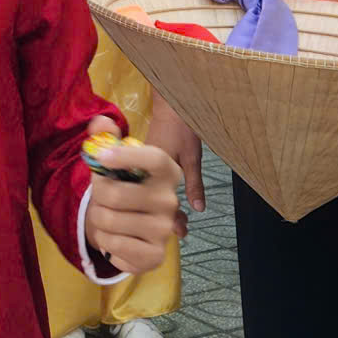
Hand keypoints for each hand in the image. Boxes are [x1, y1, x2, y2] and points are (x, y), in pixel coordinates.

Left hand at [83, 139, 182, 275]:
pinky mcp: (155, 255)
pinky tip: (115, 237)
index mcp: (167, 172)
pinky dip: (104, 242)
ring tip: (107, 217)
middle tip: (100, 197)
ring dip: (97, 219)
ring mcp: (164, 230)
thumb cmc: (123, 187)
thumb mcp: (115, 160)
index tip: (100, 157)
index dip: (125, 156)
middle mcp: (171, 200)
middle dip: (96, 195)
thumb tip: (100, 123)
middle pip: (115, 194)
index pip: (153, 158)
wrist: (131, 227)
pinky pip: (112, 246)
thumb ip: (106, 137)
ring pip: (108, 221)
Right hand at [147, 95, 204, 220]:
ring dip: (158, 209)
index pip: (159, 203)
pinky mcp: (138, 165)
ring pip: (144, 196)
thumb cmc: (181, 129)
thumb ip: (194, 183)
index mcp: (154, 171)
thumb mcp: (191, 157)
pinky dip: (152, 197)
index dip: (171, 220)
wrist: (170, 106)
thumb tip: (199, 208)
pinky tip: (162, 205)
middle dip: (165, 218)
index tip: (182, 232)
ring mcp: (138, 168)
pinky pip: (143, 186)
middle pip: (150, 203)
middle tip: (181, 231)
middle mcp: (142, 171)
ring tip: (175, 222)